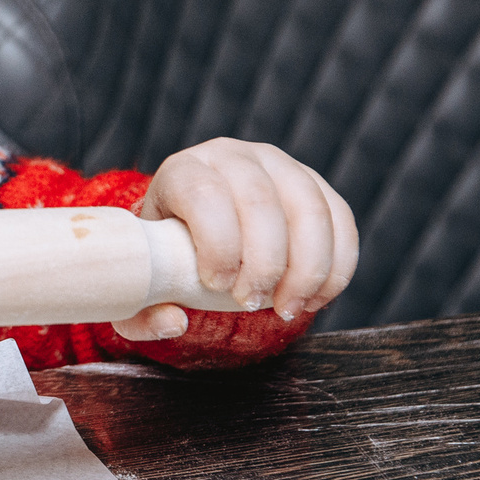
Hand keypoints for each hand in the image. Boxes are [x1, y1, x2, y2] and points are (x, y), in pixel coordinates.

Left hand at [117, 139, 357, 339]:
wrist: (193, 232)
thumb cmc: (164, 258)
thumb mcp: (139, 284)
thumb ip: (139, 313)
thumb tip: (175, 322)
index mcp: (183, 171)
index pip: (204, 195)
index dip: (217, 244)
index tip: (216, 285)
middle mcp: (232, 157)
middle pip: (260, 202)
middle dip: (264, 264)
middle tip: (253, 304)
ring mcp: (279, 166)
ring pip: (309, 209)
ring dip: (307, 269)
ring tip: (288, 308)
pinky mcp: (314, 185)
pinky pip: (340, 219)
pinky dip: (337, 265)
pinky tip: (317, 297)